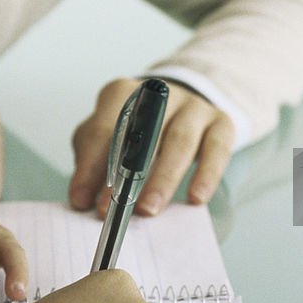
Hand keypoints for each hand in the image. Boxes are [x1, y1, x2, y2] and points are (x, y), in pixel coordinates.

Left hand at [68, 77, 235, 216]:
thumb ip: (91, 163)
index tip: (84, 201)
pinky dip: (206, 175)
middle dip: (131, 174)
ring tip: (149, 209)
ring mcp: (194, 106)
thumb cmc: (138, 128)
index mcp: (124, 94)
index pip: (104, 129)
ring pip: (180, 141)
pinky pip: (216, 149)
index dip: (92, 168)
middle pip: (145, 133)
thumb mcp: (107, 136)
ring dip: (163, 178)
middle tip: (119, 208)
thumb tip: (82, 199)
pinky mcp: (221, 122)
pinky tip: (195, 199)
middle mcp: (160, 95)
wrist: (183, 106)